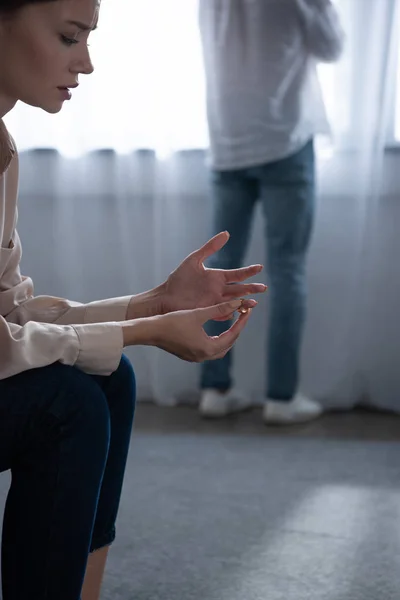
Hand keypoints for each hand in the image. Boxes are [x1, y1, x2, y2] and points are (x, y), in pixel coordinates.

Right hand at [122, 299, 252, 361]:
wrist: (151, 331)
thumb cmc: (173, 321)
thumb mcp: (199, 313)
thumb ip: (220, 308)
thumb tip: (239, 303)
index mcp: (208, 348)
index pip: (232, 335)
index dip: (242, 322)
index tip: (247, 311)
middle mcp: (204, 356)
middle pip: (227, 344)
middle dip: (236, 331)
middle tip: (241, 317)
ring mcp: (196, 357)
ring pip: (219, 349)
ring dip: (226, 337)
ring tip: (231, 324)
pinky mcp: (189, 355)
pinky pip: (208, 350)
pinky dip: (215, 340)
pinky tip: (214, 331)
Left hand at [160, 231, 266, 313]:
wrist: (166, 296)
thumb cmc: (179, 278)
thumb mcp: (194, 260)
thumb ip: (210, 247)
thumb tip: (226, 233)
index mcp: (218, 277)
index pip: (238, 274)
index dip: (249, 271)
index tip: (260, 267)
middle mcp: (219, 290)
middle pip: (240, 289)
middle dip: (252, 289)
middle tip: (263, 288)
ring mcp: (215, 301)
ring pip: (234, 302)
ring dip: (244, 303)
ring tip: (254, 304)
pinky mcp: (209, 311)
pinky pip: (223, 312)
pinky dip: (230, 312)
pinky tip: (236, 312)